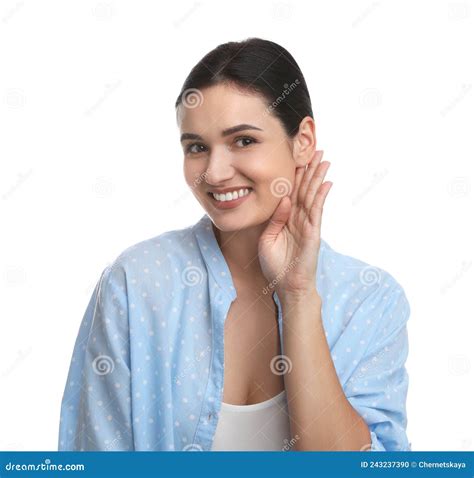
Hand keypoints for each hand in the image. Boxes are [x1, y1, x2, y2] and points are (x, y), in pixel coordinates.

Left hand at [258, 150, 331, 296]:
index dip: (294, 175)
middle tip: (315, 150)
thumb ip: (275, 218)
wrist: (286, 286)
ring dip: (318, 177)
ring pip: (312, 195)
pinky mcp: (313, 232)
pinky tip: (327, 182)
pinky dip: (321, 196)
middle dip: (309, 169)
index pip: (291, 192)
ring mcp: (308, 224)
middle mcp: (299, 218)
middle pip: (304, 188)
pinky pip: (317, 210)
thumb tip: (284, 199)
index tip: (297, 158)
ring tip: (324, 159)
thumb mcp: (268, 238)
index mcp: (287, 219)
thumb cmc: (276, 265)